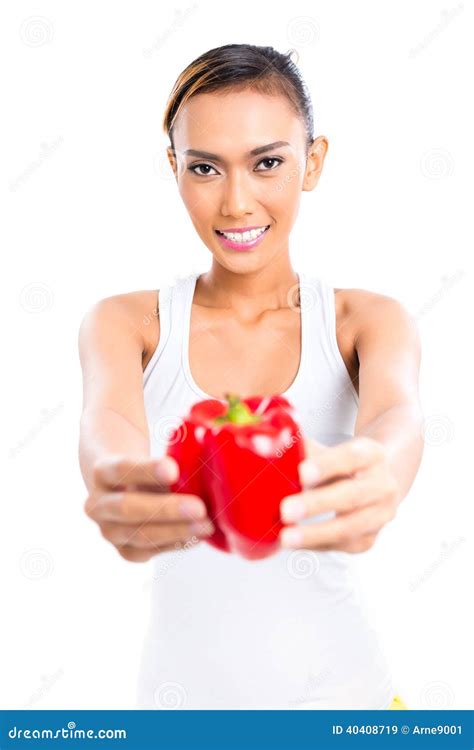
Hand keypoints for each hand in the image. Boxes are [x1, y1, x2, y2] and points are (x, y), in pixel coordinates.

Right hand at [84, 455, 214, 562]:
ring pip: (140, 535)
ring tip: (206, 526)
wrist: (123, 486)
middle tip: (199, 507)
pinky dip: (176, 543)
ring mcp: (108, 531)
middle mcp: (97, 505)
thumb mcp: (149, 460)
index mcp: (101, 472)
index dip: (147, 470)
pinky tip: (197, 537)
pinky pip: (150, 551)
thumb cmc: (145, 469)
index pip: (121, 469)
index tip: (173, 469)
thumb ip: (169, 469)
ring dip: (176, 531)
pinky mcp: (125, 551)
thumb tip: (206, 473)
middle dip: (166, 509)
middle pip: (127, 508)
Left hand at [278, 436, 399, 552]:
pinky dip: (316, 545)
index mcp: (372, 455)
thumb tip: (265, 447)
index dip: (326, 466)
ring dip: (316, 534)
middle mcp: (383, 485)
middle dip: (317, 505)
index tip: (301, 473)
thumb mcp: (330, 450)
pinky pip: (342, 546)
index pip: (351, 457)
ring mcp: (380, 515)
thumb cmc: (345, 465)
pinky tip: (295, 543)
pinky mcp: (369, 539)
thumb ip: (303, 450)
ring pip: (350, 528)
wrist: (378, 481)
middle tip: (286, 510)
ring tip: (286, 537)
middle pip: (351, 496)